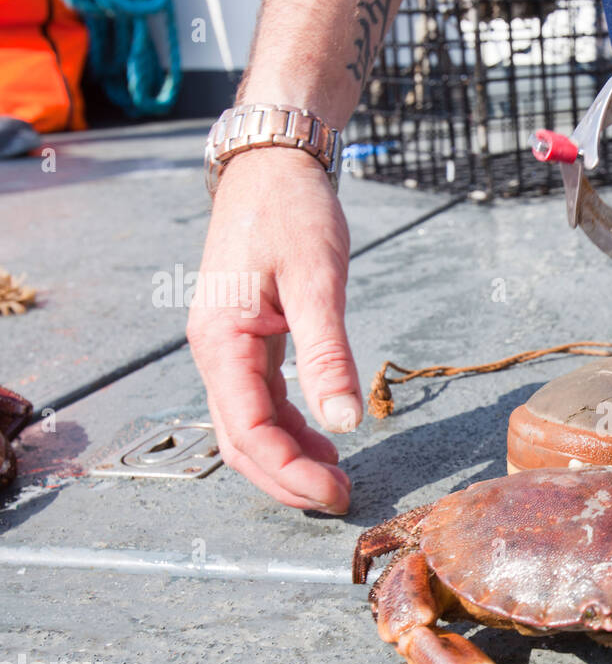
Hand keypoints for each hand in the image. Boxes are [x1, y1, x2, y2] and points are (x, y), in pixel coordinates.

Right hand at [186, 149, 358, 512]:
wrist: (273, 164)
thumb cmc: (291, 210)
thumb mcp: (317, 280)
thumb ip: (328, 354)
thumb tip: (344, 422)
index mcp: (221, 340)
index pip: (248, 431)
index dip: (290, 472)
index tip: (336, 493)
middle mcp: (215, 351)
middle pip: (241, 441)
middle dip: (287, 478)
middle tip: (340, 499)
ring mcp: (228, 348)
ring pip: (250, 426)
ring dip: (290, 458)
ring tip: (338, 476)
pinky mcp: (248, 341)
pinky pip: (261, 401)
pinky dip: (292, 428)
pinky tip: (327, 438)